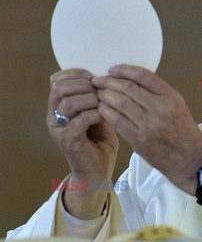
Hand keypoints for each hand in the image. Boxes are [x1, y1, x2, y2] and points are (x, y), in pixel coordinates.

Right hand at [47, 69, 118, 218]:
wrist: (98, 169)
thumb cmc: (100, 139)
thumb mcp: (97, 112)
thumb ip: (94, 96)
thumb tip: (104, 77)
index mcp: (58, 106)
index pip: (56, 80)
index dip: (74, 73)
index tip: (92, 75)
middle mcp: (53, 116)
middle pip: (59, 88)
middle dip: (83, 85)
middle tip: (99, 90)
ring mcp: (59, 129)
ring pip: (68, 103)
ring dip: (90, 99)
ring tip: (103, 104)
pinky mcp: (68, 141)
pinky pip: (80, 120)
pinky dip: (95, 114)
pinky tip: (105, 116)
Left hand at [93, 65, 201, 194]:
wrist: (190, 158)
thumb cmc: (182, 130)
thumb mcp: (177, 105)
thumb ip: (156, 93)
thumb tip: (129, 81)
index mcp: (171, 96)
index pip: (143, 76)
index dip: (124, 70)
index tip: (112, 70)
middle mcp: (161, 108)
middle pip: (128, 88)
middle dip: (109, 82)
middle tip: (98, 81)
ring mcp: (150, 125)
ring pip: (120, 103)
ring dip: (105, 96)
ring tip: (97, 94)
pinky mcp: (140, 140)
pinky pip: (118, 121)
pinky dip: (106, 112)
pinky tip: (101, 109)